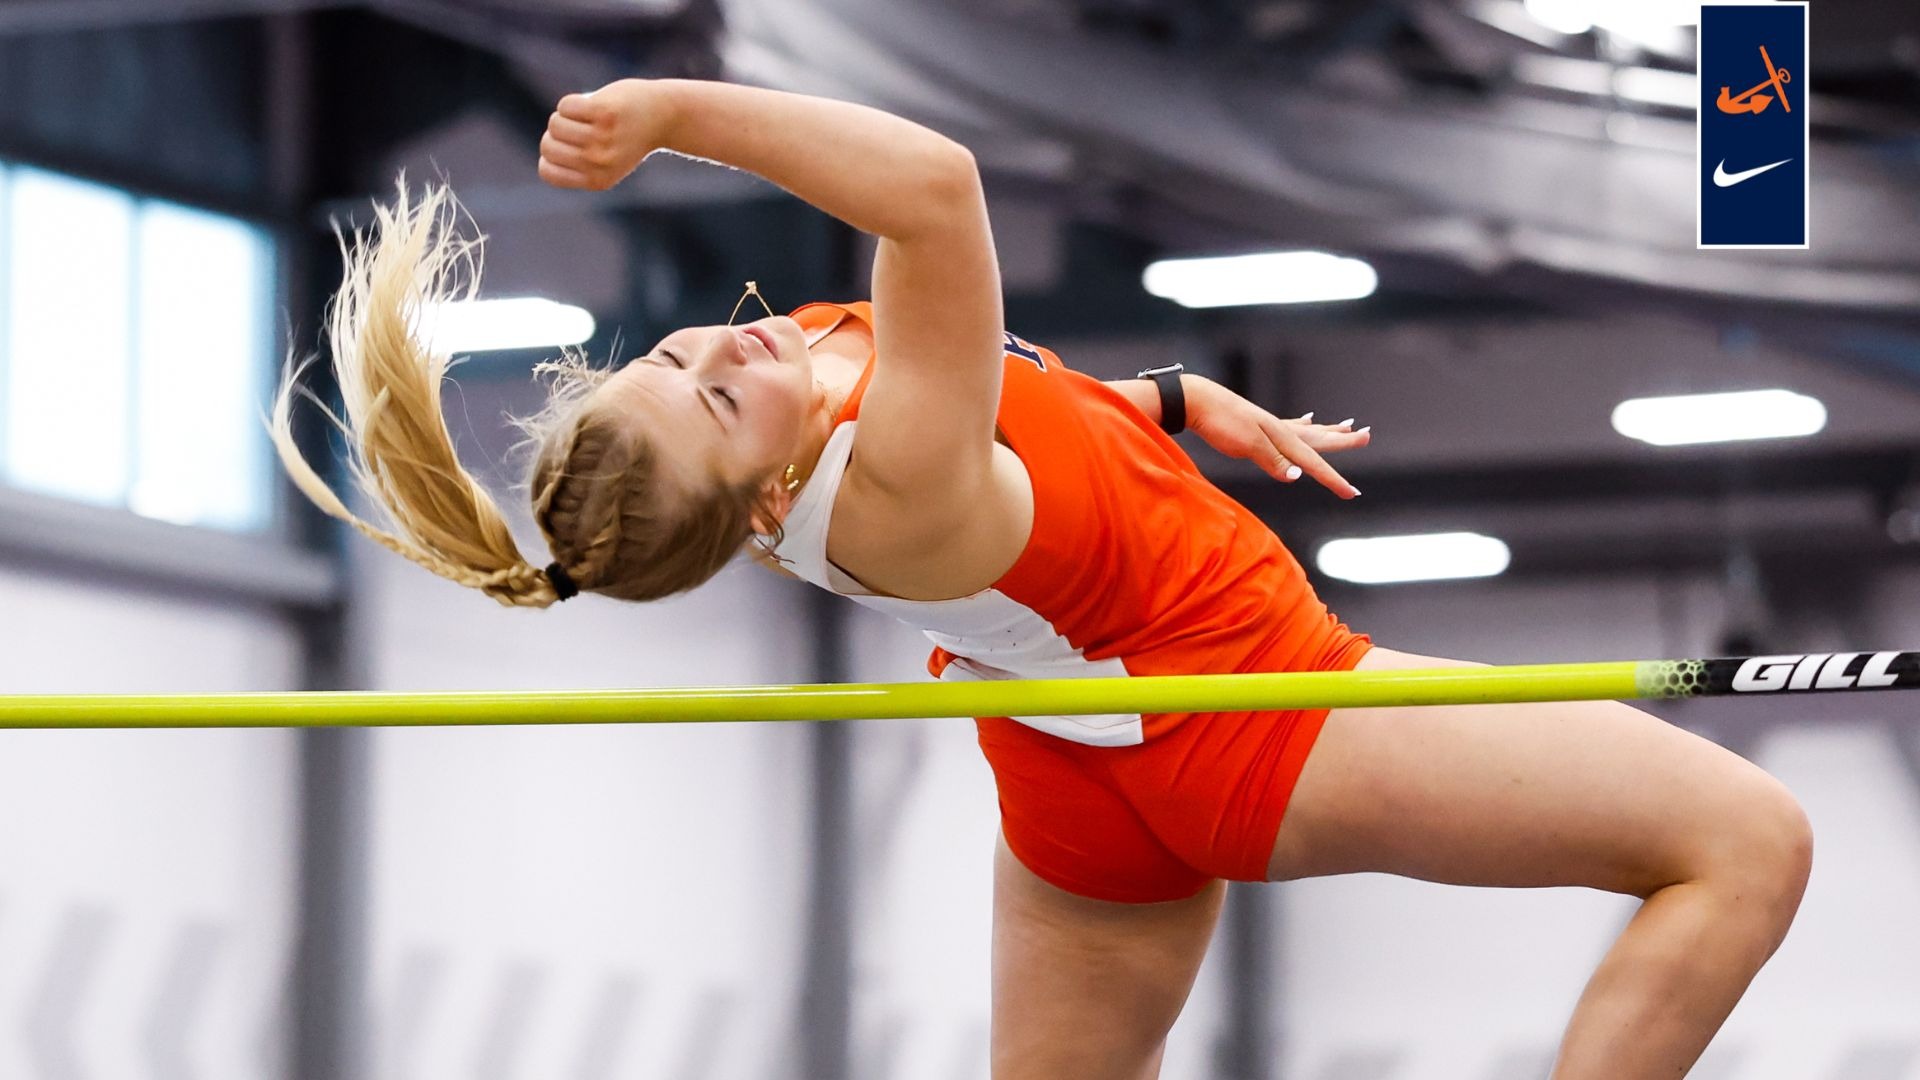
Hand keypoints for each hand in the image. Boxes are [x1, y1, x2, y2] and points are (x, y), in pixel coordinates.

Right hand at [538, 79, 675, 190]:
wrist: (664, 117)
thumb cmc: (626, 138)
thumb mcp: (603, 162)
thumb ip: (577, 163)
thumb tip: (548, 152)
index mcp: (598, 180)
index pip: (547, 171)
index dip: (549, 156)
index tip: (566, 146)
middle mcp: (600, 162)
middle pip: (548, 146)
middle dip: (555, 134)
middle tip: (576, 127)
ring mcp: (603, 137)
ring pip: (555, 124)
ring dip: (564, 116)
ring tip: (584, 116)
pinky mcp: (604, 112)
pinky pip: (565, 106)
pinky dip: (572, 102)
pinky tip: (589, 103)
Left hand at [1185, 378, 1367, 498]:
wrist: (1195, 400)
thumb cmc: (1219, 422)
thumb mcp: (1246, 444)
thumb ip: (1272, 460)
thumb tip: (1298, 475)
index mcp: (1280, 436)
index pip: (1313, 462)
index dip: (1333, 479)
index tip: (1352, 493)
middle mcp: (1280, 429)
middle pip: (1319, 438)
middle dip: (1343, 441)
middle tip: (1366, 436)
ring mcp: (1270, 425)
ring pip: (1308, 431)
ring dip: (1328, 431)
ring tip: (1348, 426)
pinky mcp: (1257, 424)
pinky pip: (1290, 425)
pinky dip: (1303, 424)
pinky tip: (1308, 419)